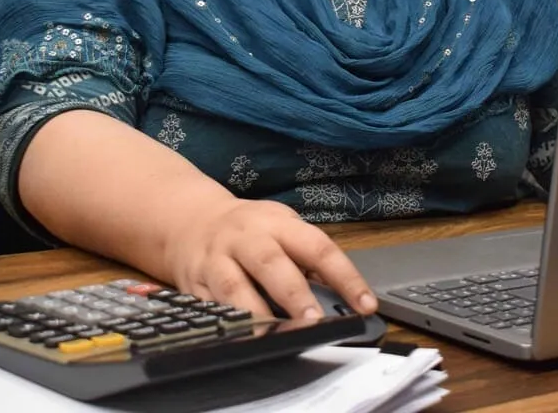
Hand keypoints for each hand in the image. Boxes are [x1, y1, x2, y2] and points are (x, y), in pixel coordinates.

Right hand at [162, 195, 377, 319]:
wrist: (192, 220)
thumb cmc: (250, 230)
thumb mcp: (280, 228)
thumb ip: (305, 257)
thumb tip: (338, 297)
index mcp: (278, 223)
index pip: (317, 246)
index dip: (344, 276)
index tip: (365, 304)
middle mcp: (247, 238)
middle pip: (271, 262)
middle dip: (293, 292)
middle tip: (314, 320)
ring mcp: (218, 260)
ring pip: (235, 286)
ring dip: (256, 312)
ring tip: (274, 334)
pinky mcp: (195, 283)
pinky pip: (210, 305)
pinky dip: (226, 322)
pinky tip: (241, 337)